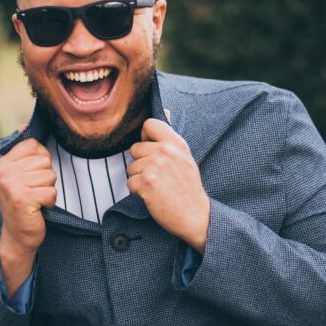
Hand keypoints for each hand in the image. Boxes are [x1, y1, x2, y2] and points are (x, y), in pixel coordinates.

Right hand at [0, 132, 56, 293]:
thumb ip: (22, 152)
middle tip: (33, 191)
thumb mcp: (19, 175)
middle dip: (46, 177)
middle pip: (45, 160)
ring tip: (35, 199)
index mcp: (2, 163)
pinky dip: (50, 202)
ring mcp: (12, 185)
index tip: (32, 176)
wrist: (17, 236)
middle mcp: (4, 172)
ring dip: (48, 190)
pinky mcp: (23, 198)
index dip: (41, 160)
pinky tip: (38, 208)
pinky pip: (51, 191)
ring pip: (50, 175)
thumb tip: (24, 125)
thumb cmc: (22, 203)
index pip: (34, 145)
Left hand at [126, 116, 209, 251]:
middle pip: (135, 148)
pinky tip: (152, 195)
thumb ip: (170, 137)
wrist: (195, 215)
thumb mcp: (184, 156)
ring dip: (139, 178)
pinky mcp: (146, 183)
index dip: (146, 137)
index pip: (149, 124)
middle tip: (157, 175)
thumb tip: (165, 110)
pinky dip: (137, 191)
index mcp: (176, 142)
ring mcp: (155, 167)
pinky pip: (130, 182)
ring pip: (130, 167)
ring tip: (156, 186)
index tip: (152, 150)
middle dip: (141, 163)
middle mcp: (165, 151)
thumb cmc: (188, 187)